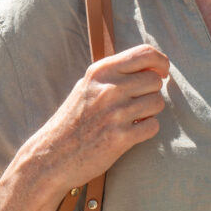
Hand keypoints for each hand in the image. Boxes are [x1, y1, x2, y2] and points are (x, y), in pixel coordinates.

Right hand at [22, 44, 169, 190]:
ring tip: (129, 118)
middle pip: (155, 80)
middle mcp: (109, 89)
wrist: (50, 156)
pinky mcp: (121, 137)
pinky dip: (146, 130)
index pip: (145, 53)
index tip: (161, 72)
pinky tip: (129, 132)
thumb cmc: (74, 120)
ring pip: (157, 102)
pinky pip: (153, 126)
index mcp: (101, 72)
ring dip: (149, 112)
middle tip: (135, 103)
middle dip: (151, 91)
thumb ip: (117, 74)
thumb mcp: (88, 87)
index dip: (161, 62)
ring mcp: (115, 113)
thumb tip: (155, 66)